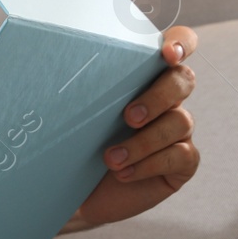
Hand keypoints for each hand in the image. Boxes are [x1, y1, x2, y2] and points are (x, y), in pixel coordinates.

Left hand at [70, 25, 200, 229]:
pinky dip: (149, 164)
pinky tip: (123, 173)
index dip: (180, 43)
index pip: (178, 46)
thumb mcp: (73, 115)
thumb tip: (54, 64)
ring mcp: (178, 131)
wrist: (79, 195)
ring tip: (111, 159)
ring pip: (180, 121)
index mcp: (144, 78)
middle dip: (158, 96)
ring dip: (143, 141)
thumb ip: (80, 88)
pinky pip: (181, 155)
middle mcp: (167, 100)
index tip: (167, 53)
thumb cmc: (75, 148)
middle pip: (183, 80)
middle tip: (127, 118)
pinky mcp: (183, 162)